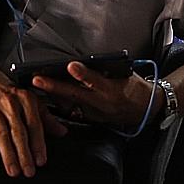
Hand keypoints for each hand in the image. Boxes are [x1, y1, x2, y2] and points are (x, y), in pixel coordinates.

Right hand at [0, 70, 66, 177]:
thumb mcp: (31, 102)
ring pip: (0, 134)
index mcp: (25, 99)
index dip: (38, 143)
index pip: (34, 124)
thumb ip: (47, 118)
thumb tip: (62, 132)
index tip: (41, 160)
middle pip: (17, 131)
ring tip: (13, 170)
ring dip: (7, 154)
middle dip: (23, 153)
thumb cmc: (11, 95)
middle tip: (28, 171)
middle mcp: (9, 103)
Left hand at [32, 61, 153, 128]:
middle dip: (55, 87)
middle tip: (37, 79)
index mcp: (113, 90)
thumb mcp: (125, 74)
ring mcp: (96, 114)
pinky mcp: (92, 120)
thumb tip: (82, 63)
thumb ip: (104, 70)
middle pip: (76, 95)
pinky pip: (73, 112)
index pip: (97, 81)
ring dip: (52, 95)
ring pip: (70, 105)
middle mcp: (102, 104)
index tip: (70, 65)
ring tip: (37, 85)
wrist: (146, 110)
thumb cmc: (135, 88)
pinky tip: (48, 97)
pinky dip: (60, 104)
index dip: (83, 74)